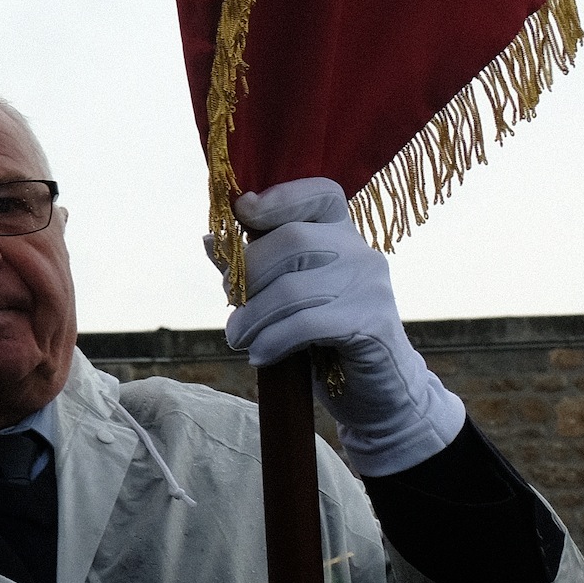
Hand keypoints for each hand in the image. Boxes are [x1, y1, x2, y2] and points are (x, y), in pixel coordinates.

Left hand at [223, 178, 463, 475]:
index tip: (243, 212)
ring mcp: (371, 284)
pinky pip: (308, 323)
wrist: (373, 388)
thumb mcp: (282, 295)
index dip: (279, 197)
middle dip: (248, 277)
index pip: (319, 193)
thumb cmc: (320, 336)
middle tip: (234, 312)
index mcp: (341, 232)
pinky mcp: (373, 322)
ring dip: (253, 318)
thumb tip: (210, 240)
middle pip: (291, 241)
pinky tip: (260, 355)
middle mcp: (360, 250)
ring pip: (293, 287)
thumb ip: (251, 267)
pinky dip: (273, 339)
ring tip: (239, 338)